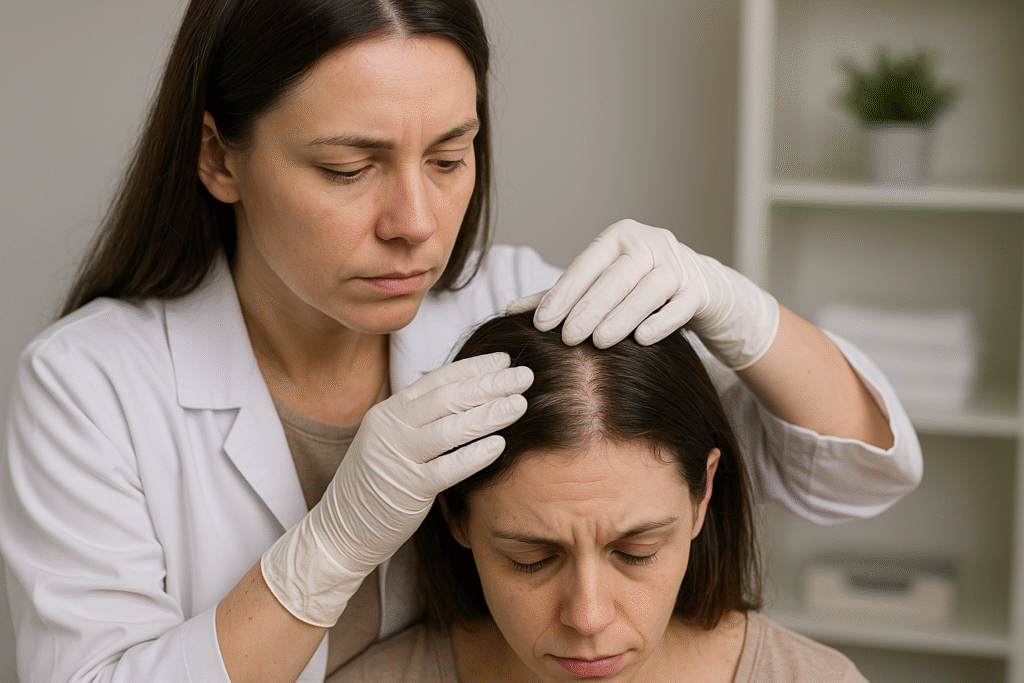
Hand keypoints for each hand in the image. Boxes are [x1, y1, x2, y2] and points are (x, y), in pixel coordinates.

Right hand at [261, 352, 532, 626]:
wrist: (341, 529)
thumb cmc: (376, 484)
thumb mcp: (391, 440)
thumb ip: (421, 418)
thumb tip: (468, 395)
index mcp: (389, 411)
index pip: (438, 379)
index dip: (474, 367)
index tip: (504, 360)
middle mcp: (391, 428)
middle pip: (449, 397)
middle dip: (490, 384)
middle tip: (525, 375)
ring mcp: (398, 457)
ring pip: (451, 428)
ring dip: (490, 414)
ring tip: (521, 404)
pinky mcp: (408, 490)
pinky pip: (449, 468)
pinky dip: (476, 455)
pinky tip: (501, 445)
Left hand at [508, 219, 778, 369]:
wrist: (699, 288)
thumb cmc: (636, 287)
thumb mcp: (599, 285)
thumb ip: (560, 296)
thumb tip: (510, 310)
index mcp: (619, 237)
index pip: (586, 265)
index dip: (562, 293)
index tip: (541, 323)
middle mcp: (650, 242)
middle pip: (616, 276)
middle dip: (589, 307)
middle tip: (568, 338)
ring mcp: (679, 264)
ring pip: (649, 289)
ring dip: (622, 315)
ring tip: (599, 341)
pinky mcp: (701, 289)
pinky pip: (681, 305)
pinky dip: (661, 322)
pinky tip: (642, 340)